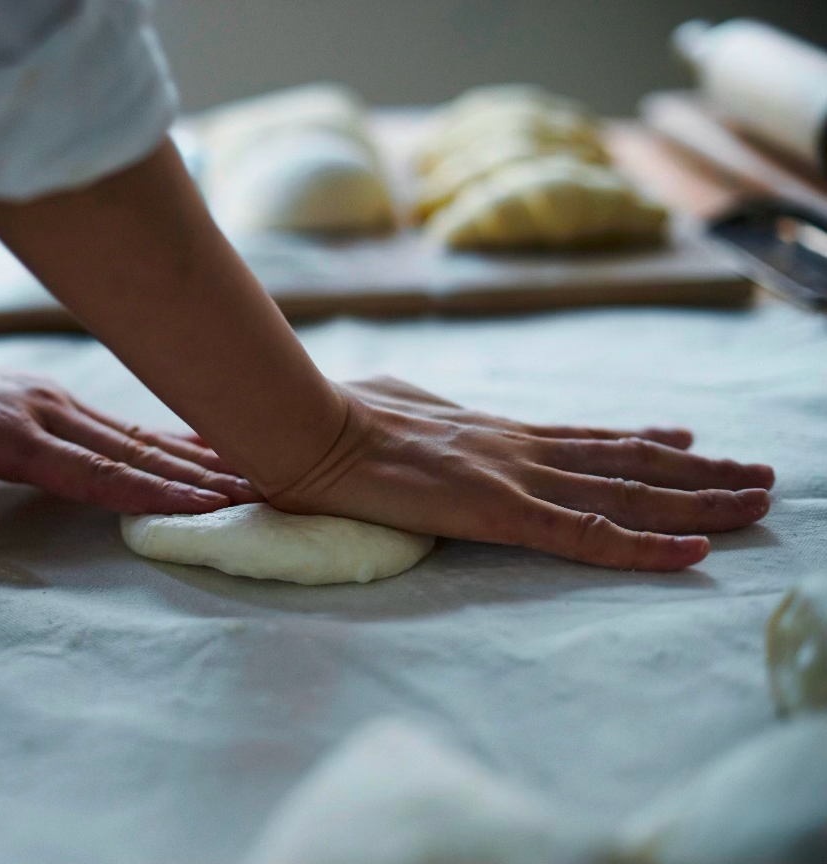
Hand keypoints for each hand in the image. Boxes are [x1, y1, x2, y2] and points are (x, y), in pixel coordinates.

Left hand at [0, 329, 258, 545]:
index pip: (93, 471)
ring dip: (193, 456)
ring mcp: (54, 401)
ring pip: (136, 434)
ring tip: (248, 470)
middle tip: (258, 491)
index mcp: (9, 434)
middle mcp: (44, 412)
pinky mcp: (55, 399)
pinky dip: (167, 435)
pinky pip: (122, 422)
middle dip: (196, 475)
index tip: (207, 507)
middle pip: (131, 451)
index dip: (150, 493)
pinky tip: (199, 443)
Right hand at [266, 377, 773, 570]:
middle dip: (693, 469)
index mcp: (488, 430)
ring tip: (755, 501)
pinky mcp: (498, 511)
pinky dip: (642, 546)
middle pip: (623, 458)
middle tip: (754, 474)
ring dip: (695, 498)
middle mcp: (515, 446)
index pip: (580, 435)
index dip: (637, 438)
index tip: (683, 437)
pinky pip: (585, 535)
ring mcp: (512, 475)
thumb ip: (411, 421)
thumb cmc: (329, 420)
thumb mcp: (383, 409)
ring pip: (624, 490)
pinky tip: (692, 554)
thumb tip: (398, 422)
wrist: (306, 426)